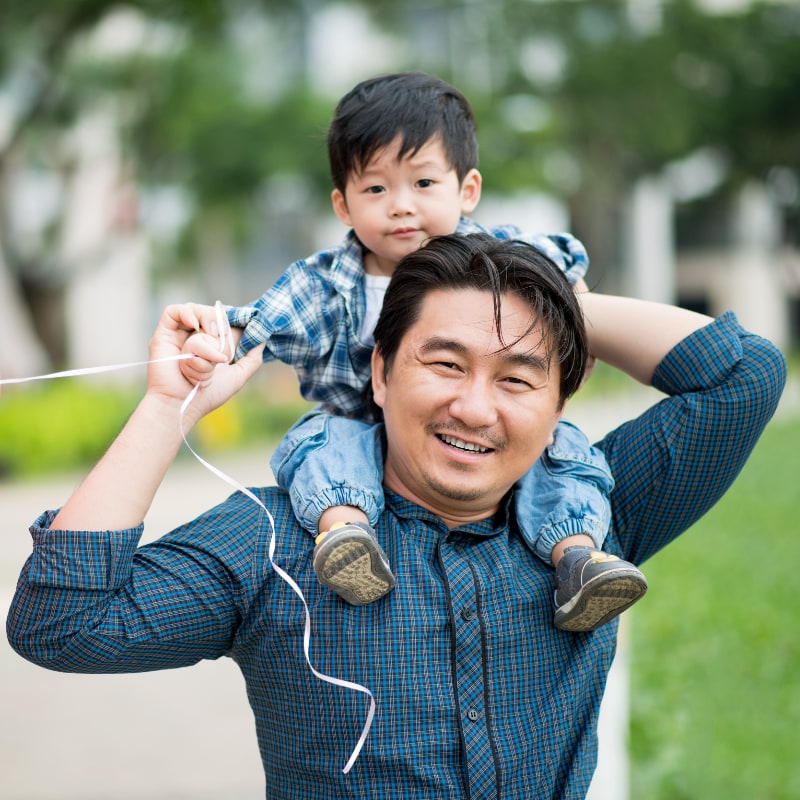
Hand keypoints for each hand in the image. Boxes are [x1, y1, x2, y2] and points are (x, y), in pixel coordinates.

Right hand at [147, 304, 262, 427]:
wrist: (184, 402)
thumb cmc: (209, 394)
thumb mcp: (238, 376)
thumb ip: (251, 359)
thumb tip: (262, 340)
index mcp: (213, 343)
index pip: (226, 319)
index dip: (235, 317)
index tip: (246, 323)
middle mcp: (196, 336)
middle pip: (213, 312)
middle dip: (222, 324)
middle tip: (222, 340)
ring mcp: (180, 333)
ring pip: (197, 311)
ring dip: (207, 323)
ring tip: (211, 337)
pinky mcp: (164, 332)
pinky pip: (173, 312)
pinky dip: (186, 313)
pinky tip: (194, 324)